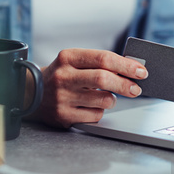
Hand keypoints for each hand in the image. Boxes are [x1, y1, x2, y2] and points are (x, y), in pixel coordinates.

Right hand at [30, 49, 147, 127]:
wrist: (32, 94)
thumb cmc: (62, 76)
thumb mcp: (74, 62)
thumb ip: (98, 63)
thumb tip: (130, 69)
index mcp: (67, 57)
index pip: (103, 58)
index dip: (126, 65)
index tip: (141, 71)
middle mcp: (63, 76)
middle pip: (104, 79)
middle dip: (126, 84)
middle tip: (136, 89)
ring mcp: (62, 97)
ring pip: (103, 100)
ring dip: (112, 99)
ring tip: (107, 97)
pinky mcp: (63, 116)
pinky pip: (95, 116)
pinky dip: (99, 111)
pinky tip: (91, 106)